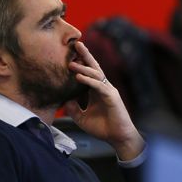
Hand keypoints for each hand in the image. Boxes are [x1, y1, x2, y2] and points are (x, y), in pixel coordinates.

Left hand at [62, 41, 144, 160]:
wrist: (118, 138)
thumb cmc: (103, 128)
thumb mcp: (81, 118)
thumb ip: (73, 108)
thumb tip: (63, 100)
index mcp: (97, 91)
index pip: (88, 73)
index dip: (81, 62)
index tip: (70, 52)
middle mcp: (103, 87)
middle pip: (94, 67)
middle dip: (85, 55)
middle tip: (76, 43)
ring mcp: (108, 90)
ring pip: (96, 74)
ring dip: (83, 67)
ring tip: (71, 62)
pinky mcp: (112, 97)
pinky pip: (99, 86)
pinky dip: (89, 81)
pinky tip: (79, 77)